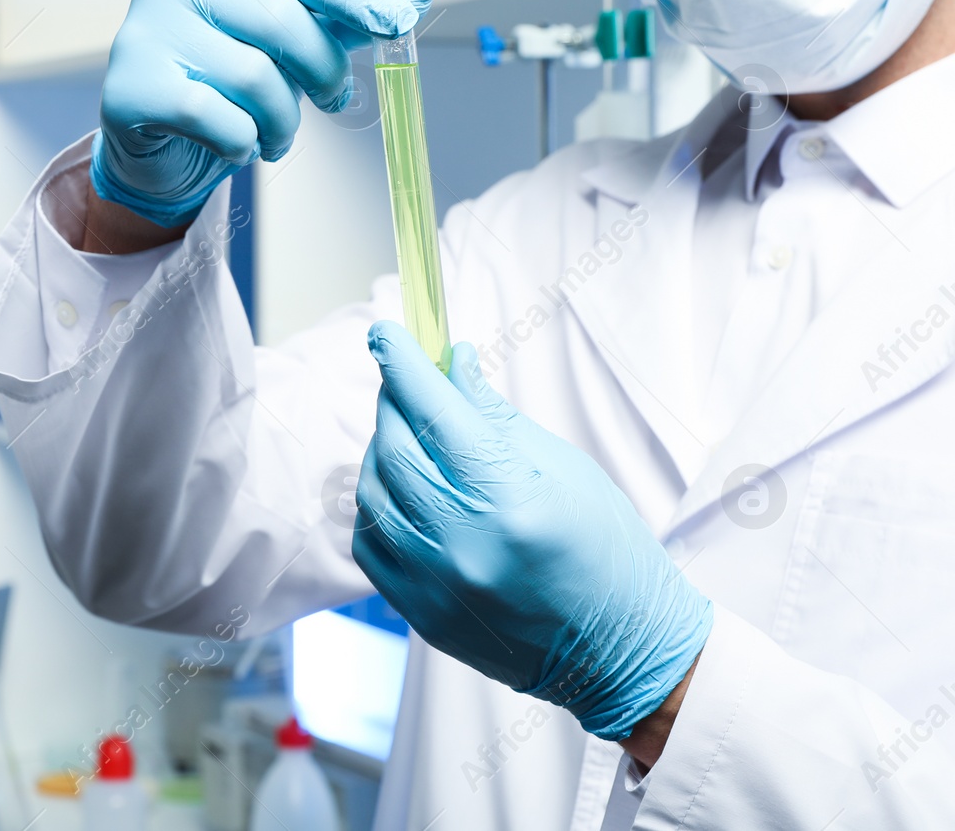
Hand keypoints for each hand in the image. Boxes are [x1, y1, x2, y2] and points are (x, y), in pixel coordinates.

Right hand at [93, 0, 421, 227]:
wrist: (153, 145)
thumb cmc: (222, 82)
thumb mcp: (283, 44)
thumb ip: (339, 16)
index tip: (398, 19)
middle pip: (281, 22)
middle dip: (323, 72)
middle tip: (337, 101)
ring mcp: (144, 33)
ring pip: (254, 78)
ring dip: (283, 121)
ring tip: (276, 136)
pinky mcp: (130, 89)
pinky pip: (219, 120)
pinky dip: (242, 144)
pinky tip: (236, 147)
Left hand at [352, 326, 711, 740]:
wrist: (619, 658)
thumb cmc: (608, 552)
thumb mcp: (566, 470)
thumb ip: (496, 417)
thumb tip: (452, 362)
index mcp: (512, 502)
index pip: (438, 415)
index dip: (406, 366)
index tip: (386, 332)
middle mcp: (464, 545)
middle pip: (396, 448)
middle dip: (395, 402)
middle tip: (406, 379)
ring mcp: (434, 585)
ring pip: (373, 491)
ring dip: (382, 449)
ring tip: (411, 433)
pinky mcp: (419, 613)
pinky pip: (369, 540)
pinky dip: (377, 501)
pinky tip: (403, 486)